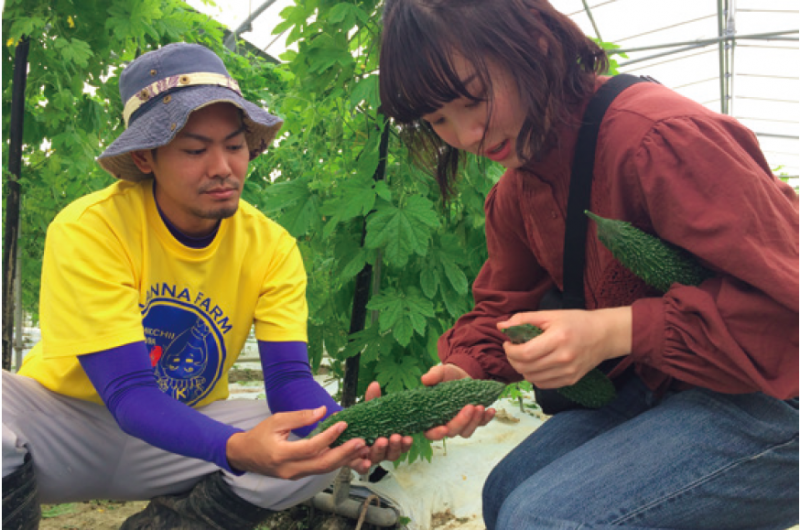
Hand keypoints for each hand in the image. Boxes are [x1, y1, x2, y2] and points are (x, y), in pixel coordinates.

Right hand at [226, 406, 369, 479]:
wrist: (245, 455)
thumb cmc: (259, 435)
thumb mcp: (276, 420)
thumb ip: (299, 417)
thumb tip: (322, 411)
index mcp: (281, 454)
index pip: (311, 447)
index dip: (329, 436)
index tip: (343, 423)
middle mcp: (290, 469)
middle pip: (322, 465)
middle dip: (343, 454)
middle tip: (361, 442)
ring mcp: (294, 475)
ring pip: (323, 470)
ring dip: (343, 459)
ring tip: (360, 448)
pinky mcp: (299, 475)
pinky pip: (319, 470)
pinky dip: (334, 461)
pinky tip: (347, 452)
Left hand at [345, 382, 414, 470]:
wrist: (342, 432)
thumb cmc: (361, 422)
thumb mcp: (367, 410)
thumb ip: (372, 400)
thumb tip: (374, 384)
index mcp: (387, 440)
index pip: (400, 445)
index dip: (405, 444)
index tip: (407, 437)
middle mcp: (380, 452)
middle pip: (391, 454)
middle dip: (394, 446)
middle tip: (394, 437)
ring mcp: (368, 458)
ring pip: (378, 459)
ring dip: (381, 451)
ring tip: (381, 441)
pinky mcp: (355, 463)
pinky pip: (361, 467)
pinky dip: (364, 466)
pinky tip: (366, 462)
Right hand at [420, 364, 495, 440]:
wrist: (463, 374)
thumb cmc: (448, 376)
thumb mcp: (441, 372)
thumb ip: (434, 375)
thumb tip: (425, 379)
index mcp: (432, 415)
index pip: (430, 432)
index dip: (436, 433)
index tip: (444, 429)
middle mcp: (446, 423)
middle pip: (451, 432)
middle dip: (461, 422)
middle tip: (469, 407)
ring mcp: (461, 423)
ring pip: (466, 432)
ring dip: (474, 421)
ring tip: (479, 406)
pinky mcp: (474, 420)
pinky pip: (481, 424)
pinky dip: (486, 418)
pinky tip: (490, 410)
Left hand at [497, 306, 631, 388]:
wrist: (605, 335)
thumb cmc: (577, 322)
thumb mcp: (550, 314)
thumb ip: (524, 319)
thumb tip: (501, 326)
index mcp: (558, 339)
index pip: (525, 353)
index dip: (510, 351)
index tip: (508, 343)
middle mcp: (563, 359)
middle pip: (526, 368)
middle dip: (513, 359)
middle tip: (513, 349)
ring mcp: (568, 372)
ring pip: (532, 378)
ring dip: (522, 368)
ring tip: (524, 356)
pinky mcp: (571, 380)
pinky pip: (543, 384)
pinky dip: (534, 376)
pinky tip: (536, 365)